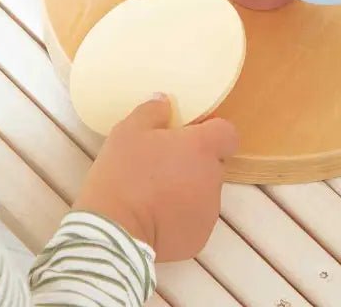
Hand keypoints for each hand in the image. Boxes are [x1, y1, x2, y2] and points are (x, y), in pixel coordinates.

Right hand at [74, 94, 237, 261]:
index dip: (211, 133)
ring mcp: (209, 212)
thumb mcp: (128, 132)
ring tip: (154, 196)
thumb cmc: (123, 175)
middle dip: (194, 163)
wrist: (113, 233)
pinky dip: (181, 218)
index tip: (189, 136)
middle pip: (213, 164)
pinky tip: (154, 219)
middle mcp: (213, 178)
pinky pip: (194, 221)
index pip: (227, 134)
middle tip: (162, 166)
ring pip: (204, 193)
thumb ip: (152, 111)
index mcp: (202, 148)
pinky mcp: (199, 239)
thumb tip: (164, 101)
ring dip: (187, 191)